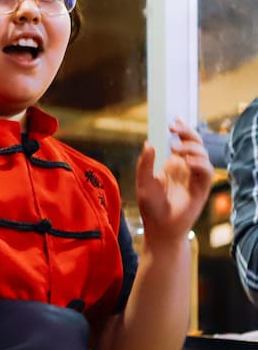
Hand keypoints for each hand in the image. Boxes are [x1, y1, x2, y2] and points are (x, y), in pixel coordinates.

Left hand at [136, 120, 213, 246]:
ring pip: (203, 154)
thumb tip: (149, 143)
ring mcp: (195, 177)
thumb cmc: (151, 207)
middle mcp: (186, 168)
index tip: (173, 120)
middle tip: (175, 129)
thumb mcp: (143, 182)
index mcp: (173, 164)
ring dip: (192, 148)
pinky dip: (199, 164)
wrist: (160, 228)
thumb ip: (145, 164)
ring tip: (177, 149)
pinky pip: (206, 171)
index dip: (182, 129)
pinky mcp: (201, 188)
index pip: (182, 142)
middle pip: (194, 144)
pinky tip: (187, 162)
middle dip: (187, 133)